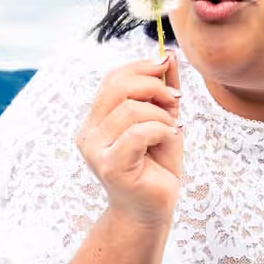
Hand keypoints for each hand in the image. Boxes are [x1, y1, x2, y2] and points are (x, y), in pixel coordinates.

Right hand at [75, 54, 184, 222]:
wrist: (152, 210)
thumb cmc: (156, 167)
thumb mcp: (163, 120)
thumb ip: (163, 90)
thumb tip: (167, 54)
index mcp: (96, 120)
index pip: (113, 78)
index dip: (142, 68)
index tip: (168, 74)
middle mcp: (88, 133)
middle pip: (117, 87)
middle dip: (154, 87)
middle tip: (175, 102)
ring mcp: (96, 150)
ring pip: (130, 110)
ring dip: (160, 114)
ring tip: (171, 128)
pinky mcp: (111, 166)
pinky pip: (138, 133)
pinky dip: (160, 130)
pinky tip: (169, 139)